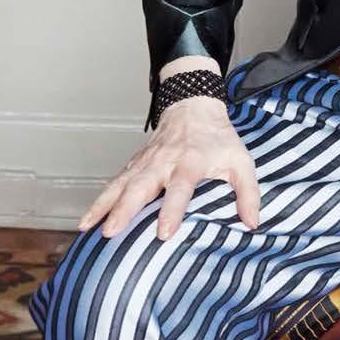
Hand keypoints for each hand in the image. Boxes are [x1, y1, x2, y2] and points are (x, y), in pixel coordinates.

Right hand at [77, 97, 260, 240]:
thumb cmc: (218, 139)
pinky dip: (100, 200)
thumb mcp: (241, 161)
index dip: (171, 210)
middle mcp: (163, 161)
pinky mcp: (135, 165)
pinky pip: (114, 183)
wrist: (194, 106)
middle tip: (111, 232)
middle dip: (124, 210)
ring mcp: (145, 162)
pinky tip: (88, 219)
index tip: (162, 233)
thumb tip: (252, 223)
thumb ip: (248, 192)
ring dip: (104, 206)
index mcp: (191, 161)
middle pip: (140, 186)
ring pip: (120, 184)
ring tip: (88, 228)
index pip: (180, 188)